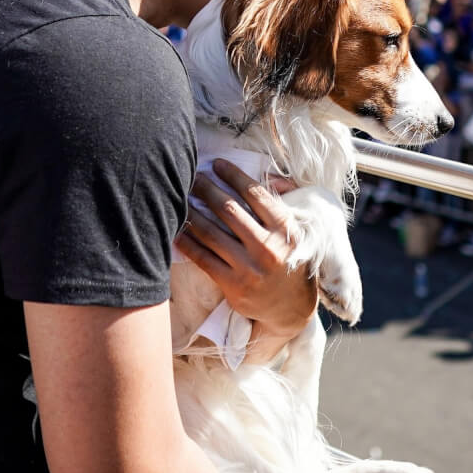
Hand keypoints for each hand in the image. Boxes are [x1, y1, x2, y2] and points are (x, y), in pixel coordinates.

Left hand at [174, 159, 316, 339]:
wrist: (291, 309)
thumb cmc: (290, 261)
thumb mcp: (295, 232)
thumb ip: (282, 204)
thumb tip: (270, 176)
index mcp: (285, 229)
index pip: (255, 194)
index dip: (233, 175)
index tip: (216, 164)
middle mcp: (268, 247)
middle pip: (228, 209)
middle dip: (206, 189)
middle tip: (192, 176)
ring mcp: (249, 268)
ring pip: (211, 232)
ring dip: (191, 212)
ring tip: (180, 198)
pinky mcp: (233, 285)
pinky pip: (203, 258)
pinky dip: (187, 242)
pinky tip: (176, 230)